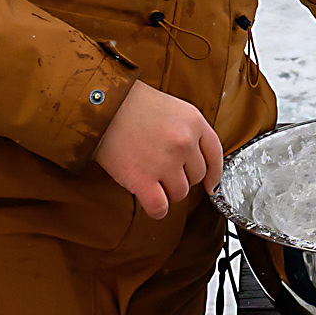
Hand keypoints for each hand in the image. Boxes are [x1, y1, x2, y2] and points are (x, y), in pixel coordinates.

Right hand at [93, 81, 223, 219]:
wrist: (100, 106)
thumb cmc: (132, 105)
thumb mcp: (172, 108)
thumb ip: (189, 131)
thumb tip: (198, 162)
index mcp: (194, 121)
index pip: (215, 155)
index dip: (213, 174)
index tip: (210, 185)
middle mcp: (184, 142)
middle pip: (196, 176)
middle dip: (181, 177)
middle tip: (162, 169)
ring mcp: (165, 162)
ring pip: (180, 193)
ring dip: (167, 192)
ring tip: (151, 177)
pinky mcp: (142, 179)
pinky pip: (160, 207)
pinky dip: (157, 209)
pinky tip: (151, 202)